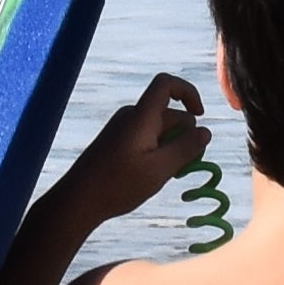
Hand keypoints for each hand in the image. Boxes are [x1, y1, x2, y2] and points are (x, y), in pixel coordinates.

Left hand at [68, 72, 210, 223]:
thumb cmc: (118, 185)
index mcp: (141, 117)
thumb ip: (186, 149)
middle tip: (184, 166)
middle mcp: (131, 116)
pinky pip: (146, 137)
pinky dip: (157, 151)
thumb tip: (205, 131)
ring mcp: (122, 128)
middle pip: (168, 112)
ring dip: (171, 146)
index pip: (166, 84)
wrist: (77, 200)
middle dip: (183, 134)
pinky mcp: (117, 141)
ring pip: (159, 128)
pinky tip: (151, 175)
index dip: (188, 92)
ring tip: (166, 174)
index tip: (199, 116)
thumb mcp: (160, 170)